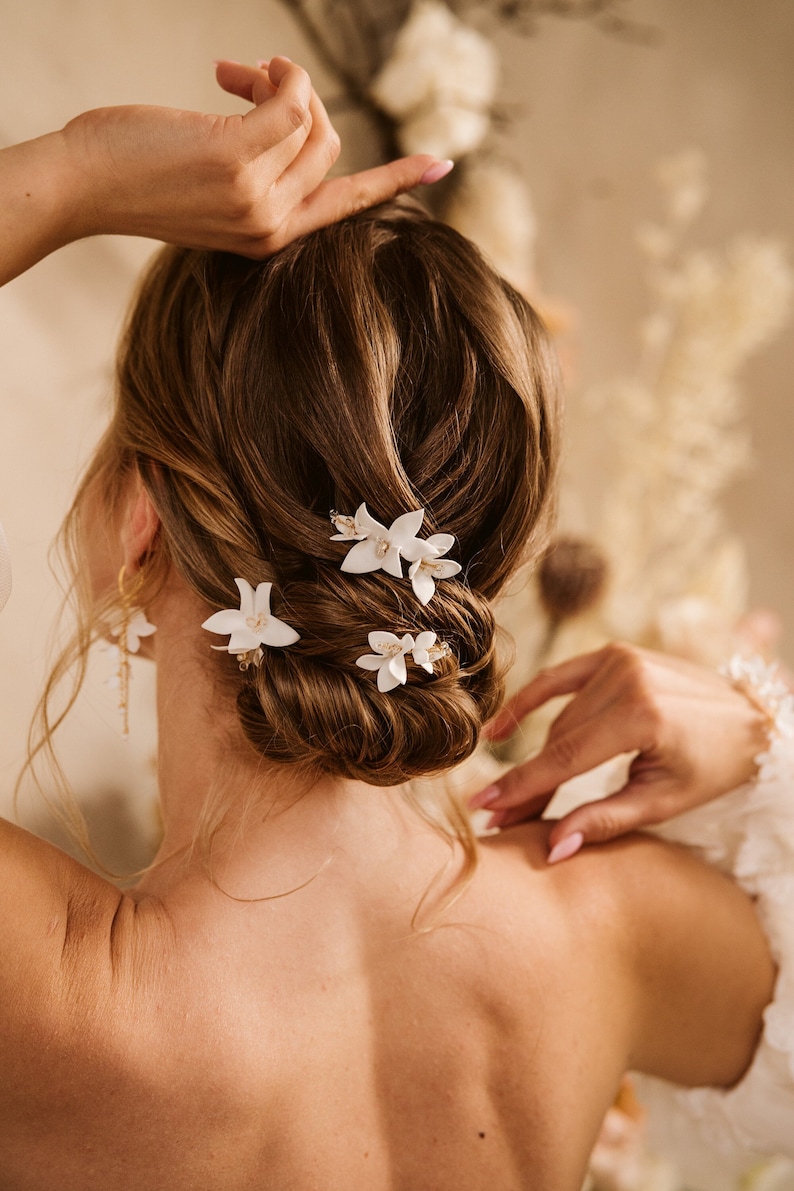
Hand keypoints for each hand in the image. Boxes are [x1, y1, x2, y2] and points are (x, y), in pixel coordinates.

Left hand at [62, 58, 446, 253]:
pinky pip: (289, 101)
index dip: (397, 181)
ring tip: (232, 74)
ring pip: (310, 119)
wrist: (84, 187)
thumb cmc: (139, 181)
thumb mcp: (210, 190)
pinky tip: (236, 70)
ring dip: (281, 80)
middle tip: (242, 80)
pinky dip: (276, 73)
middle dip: (296, 100)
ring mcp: (258, 197)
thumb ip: (256, 169)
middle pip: (328, 144)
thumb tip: (290, 108)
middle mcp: (272, 226)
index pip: (349, 205)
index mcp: (271, 238)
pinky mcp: (239, 160)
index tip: (440, 165)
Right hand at [471, 643, 769, 859]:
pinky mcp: (615, 654)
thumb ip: (604, 821)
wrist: (751, 718)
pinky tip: (500, 730)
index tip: (484, 808)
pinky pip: (559, 678)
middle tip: (500, 820)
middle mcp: (627, 679)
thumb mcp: (664, 801)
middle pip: (559, 740)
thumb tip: (554, 850)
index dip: (523, 786)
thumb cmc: (714, 766)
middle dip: (529, 783)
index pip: (566, 757)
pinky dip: (530, 701)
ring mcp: (619, 660)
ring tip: (512, 796)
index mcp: (642, 715)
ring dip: (536, 757)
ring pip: (559, 718)